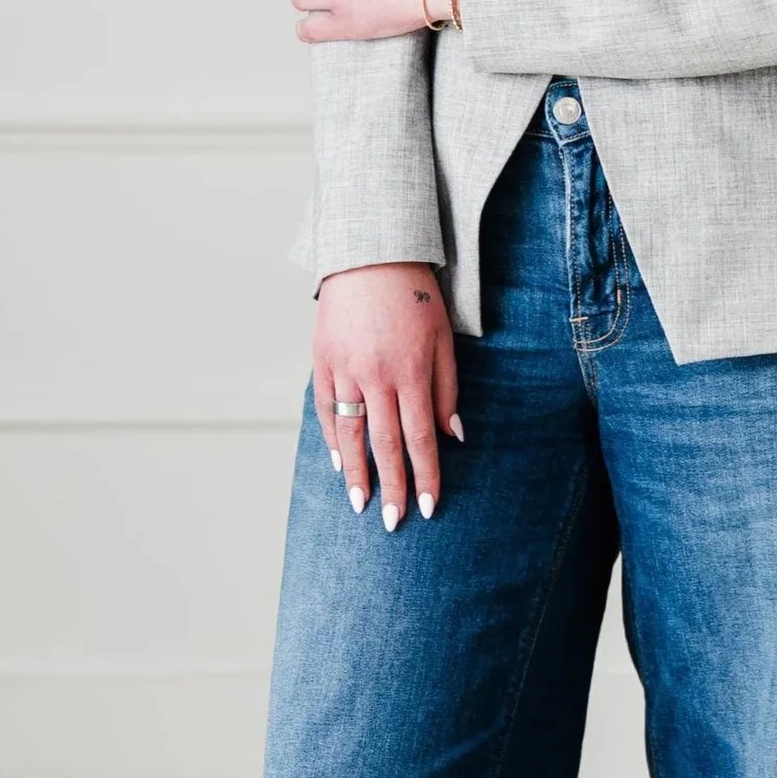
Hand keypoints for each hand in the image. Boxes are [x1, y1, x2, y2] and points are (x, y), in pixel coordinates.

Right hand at [314, 263, 461, 528]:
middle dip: (392, 487)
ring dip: (356, 473)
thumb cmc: (415, 296)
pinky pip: (326, 408)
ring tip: (360, 504)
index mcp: (410, 371)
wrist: (370, 253)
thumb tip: (454, 437)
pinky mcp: (322, 360)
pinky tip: (338, 463)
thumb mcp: (442, 338)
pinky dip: (332, 438)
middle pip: (384, 444)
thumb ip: (447, 389)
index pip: (420, 437)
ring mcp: (344, 369)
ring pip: (350, 432)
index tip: (428, 508)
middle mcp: (375, 375)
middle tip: (394, 523)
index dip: (426, 476)